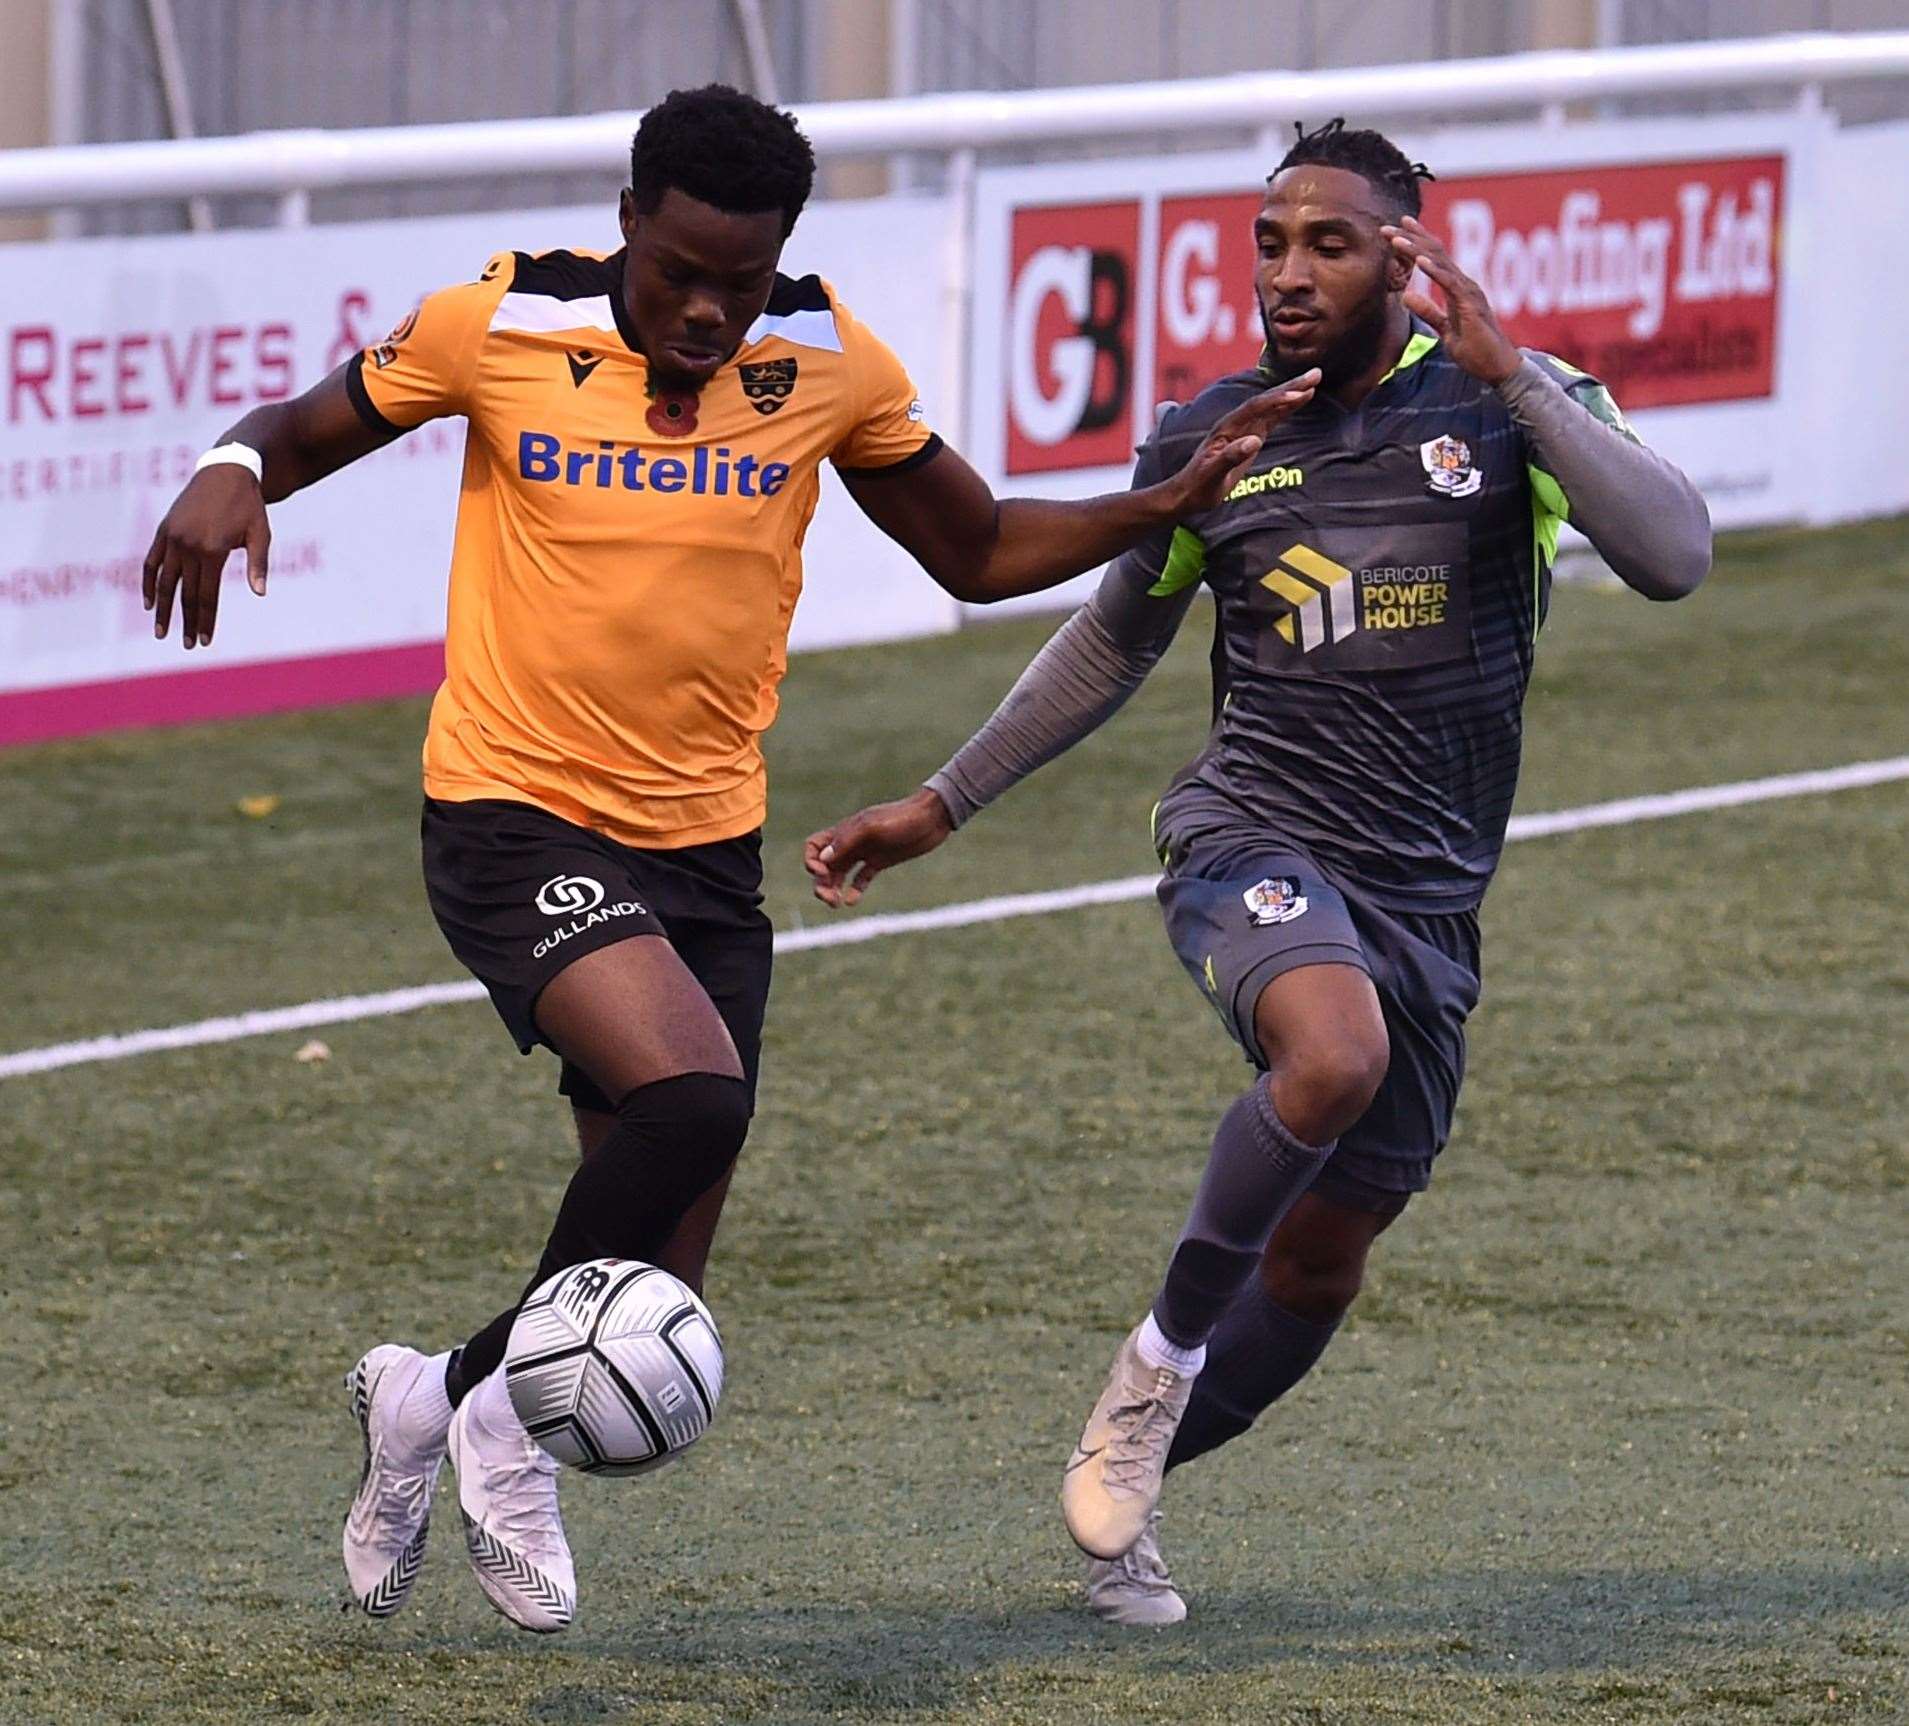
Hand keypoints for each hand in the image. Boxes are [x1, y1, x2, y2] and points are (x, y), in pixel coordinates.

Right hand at [142, 464, 271, 648]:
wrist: (226, 471)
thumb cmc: (249, 505)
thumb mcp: (260, 534)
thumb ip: (258, 564)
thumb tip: (260, 594)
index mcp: (212, 550)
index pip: (207, 595)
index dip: (206, 620)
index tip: (205, 641)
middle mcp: (188, 545)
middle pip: (185, 593)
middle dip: (186, 622)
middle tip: (188, 645)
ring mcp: (172, 537)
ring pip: (163, 581)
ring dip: (162, 608)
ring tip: (161, 632)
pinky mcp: (164, 530)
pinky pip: (151, 561)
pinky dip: (148, 582)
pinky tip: (149, 602)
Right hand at [804, 787, 954, 907]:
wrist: (932, 819)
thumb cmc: (901, 818)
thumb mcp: (872, 828)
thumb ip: (846, 841)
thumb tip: (823, 859)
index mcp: (844, 831)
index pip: (813, 846)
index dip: (811, 861)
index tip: (824, 873)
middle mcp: (850, 842)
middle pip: (824, 866)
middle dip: (821, 884)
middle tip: (830, 901)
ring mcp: (865, 852)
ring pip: (840, 874)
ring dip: (834, 889)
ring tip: (837, 904)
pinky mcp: (880, 861)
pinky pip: (861, 878)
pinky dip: (854, 890)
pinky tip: (852, 901)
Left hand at [1163, 367, 1320, 513]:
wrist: (1188, 493)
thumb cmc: (1198, 486)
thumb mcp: (1212, 475)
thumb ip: (1230, 457)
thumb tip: (1254, 441)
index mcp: (1226, 428)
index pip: (1255, 408)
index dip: (1277, 400)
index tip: (1299, 394)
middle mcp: (1236, 423)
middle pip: (1267, 400)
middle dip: (1291, 387)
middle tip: (1316, 374)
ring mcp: (1243, 429)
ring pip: (1272, 406)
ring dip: (1292, 393)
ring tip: (1315, 381)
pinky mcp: (1250, 437)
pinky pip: (1272, 418)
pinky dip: (1287, 408)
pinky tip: (1301, 400)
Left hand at [1385, 215, 1521, 386]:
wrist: (1496, 367)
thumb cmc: (1475, 349)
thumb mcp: (1443, 329)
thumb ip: (1428, 311)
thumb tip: (1407, 296)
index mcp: (1456, 288)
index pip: (1433, 259)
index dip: (1415, 243)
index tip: (1395, 230)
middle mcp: (1463, 283)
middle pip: (1435, 253)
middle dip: (1410, 238)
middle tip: (1387, 227)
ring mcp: (1468, 291)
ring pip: (1440, 263)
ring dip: (1416, 250)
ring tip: (1396, 238)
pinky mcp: (1470, 304)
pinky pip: (1450, 283)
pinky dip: (1434, 270)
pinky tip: (1419, 260)